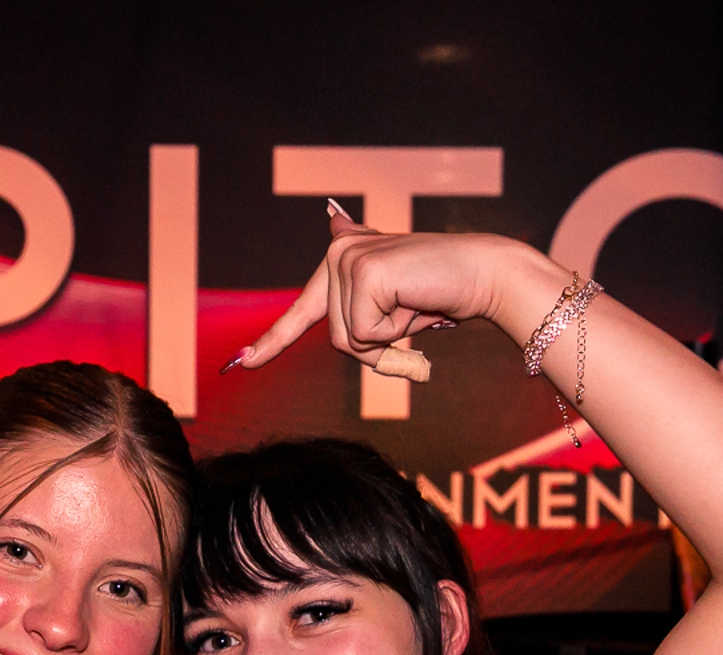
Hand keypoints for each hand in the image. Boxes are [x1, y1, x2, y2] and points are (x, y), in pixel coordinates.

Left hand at [233, 207, 504, 372]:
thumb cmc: (444, 291)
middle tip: (411, 316)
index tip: (237, 365)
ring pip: (349, 341)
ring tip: (416, 306)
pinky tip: (417, 302)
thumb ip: (359, 283)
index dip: (271, 342)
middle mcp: (339, 250)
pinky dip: (398, 332)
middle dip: (376, 346)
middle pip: (335, 338)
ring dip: (389, 340)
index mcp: (341, 256)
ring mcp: (349, 259)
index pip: (301, 311)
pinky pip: (367, 335)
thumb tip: (332, 220)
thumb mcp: (394, 297)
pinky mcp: (364, 273)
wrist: (485, 275)